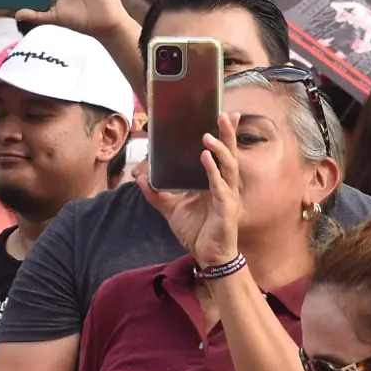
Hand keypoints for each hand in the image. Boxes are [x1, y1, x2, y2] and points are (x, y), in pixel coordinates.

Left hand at [141, 113, 242, 267]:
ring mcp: (228, 195)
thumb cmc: (197, 232)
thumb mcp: (172, 210)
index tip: (223, 115)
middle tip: (224, 114)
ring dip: (219, 150)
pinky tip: (206, 158)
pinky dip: (213, 171)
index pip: (222, 153)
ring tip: (207, 136)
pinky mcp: (226, 207)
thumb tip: (140, 178)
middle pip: (230, 154)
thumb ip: (157, 194)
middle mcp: (225, 185)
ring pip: (228, 166)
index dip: (224, 135)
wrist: (207, 256)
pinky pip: (220, 186)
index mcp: (216, 182)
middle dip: (228, 134)